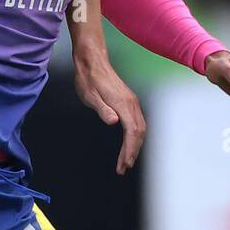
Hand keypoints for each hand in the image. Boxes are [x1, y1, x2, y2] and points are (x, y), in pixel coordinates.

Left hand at [74, 54, 146, 174]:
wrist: (92, 61)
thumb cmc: (88, 79)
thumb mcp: (90, 96)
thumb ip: (102, 109)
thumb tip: (114, 122)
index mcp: (123, 104)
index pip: (132, 132)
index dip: (129, 150)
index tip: (124, 164)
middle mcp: (131, 103)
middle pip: (139, 133)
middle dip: (132, 152)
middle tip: (123, 168)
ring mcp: (131, 102)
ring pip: (140, 128)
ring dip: (134, 146)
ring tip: (126, 161)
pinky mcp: (129, 101)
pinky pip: (137, 122)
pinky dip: (135, 136)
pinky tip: (129, 144)